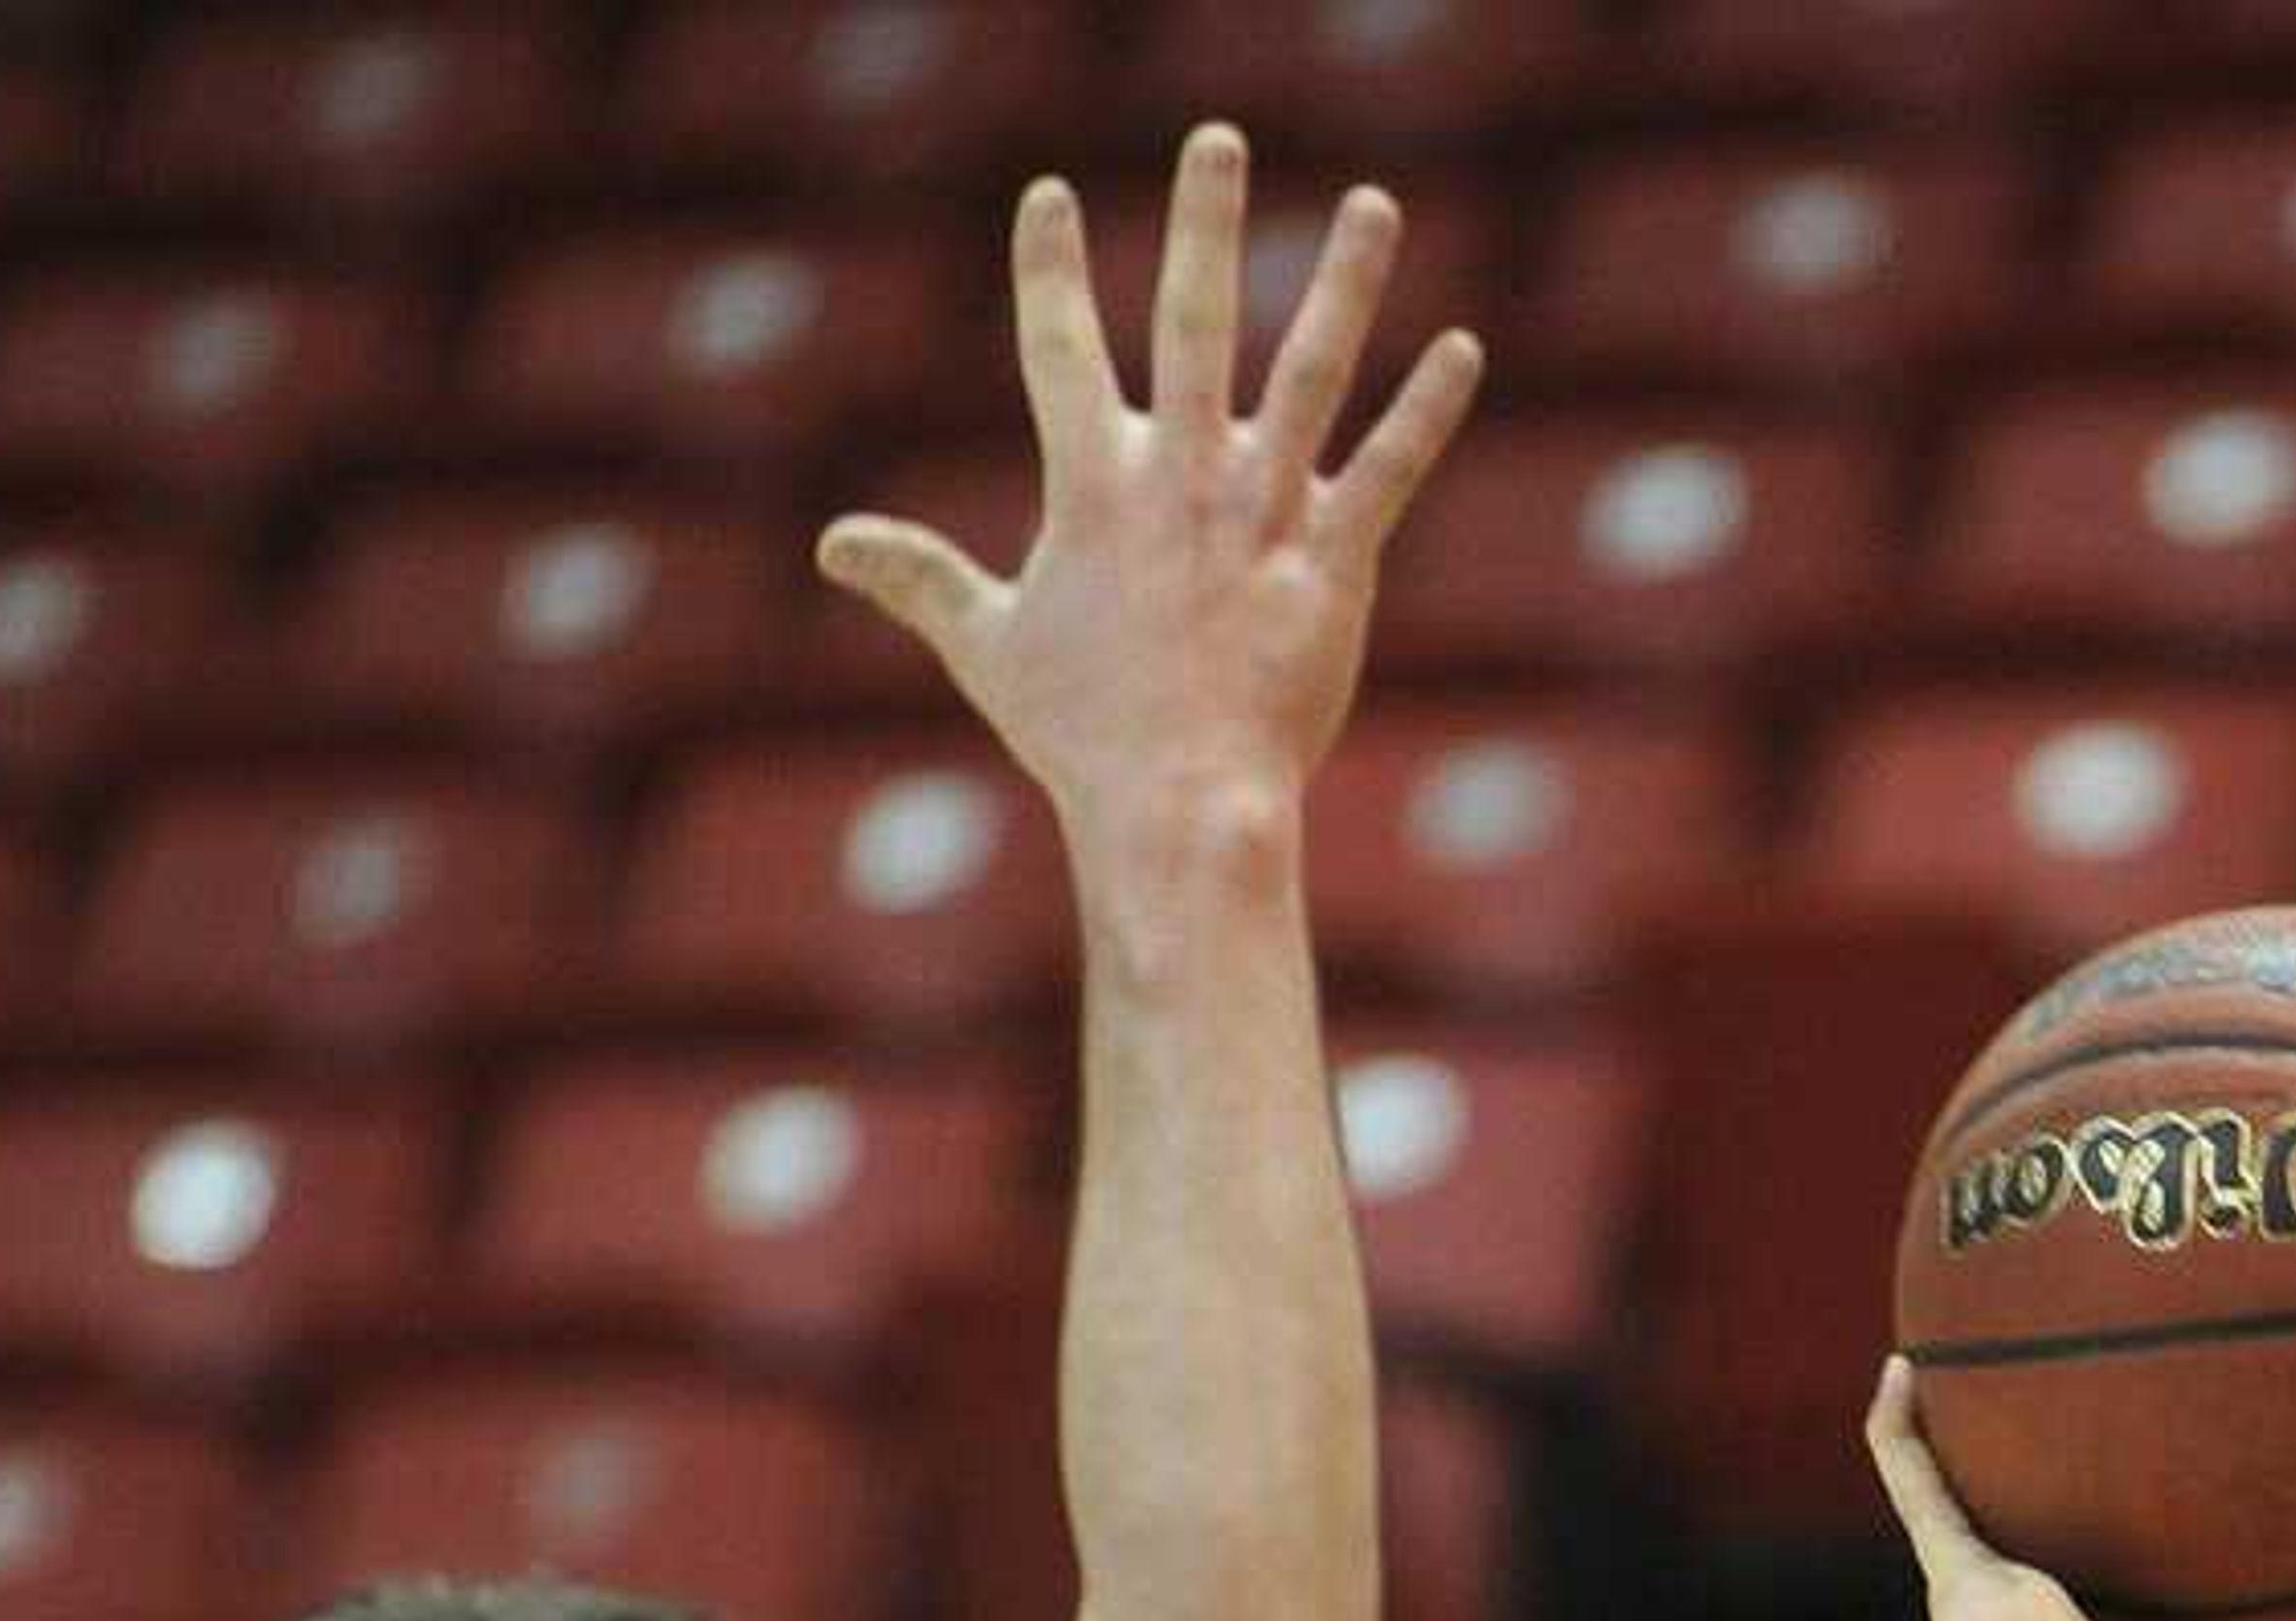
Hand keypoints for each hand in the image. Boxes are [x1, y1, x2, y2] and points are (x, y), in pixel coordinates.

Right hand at [813, 129, 1481, 877]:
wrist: (1178, 808)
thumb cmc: (1082, 736)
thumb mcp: (989, 646)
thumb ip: (920, 578)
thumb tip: (833, 545)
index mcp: (1091, 482)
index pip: (1058, 345)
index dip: (1049, 267)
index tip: (1049, 195)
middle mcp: (1181, 475)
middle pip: (1192, 319)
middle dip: (1202, 223)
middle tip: (1216, 139)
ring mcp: (1262, 512)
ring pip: (1311, 370)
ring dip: (1345, 282)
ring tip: (1375, 203)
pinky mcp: (1332, 562)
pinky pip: (1390, 469)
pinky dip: (1428, 410)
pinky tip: (1462, 348)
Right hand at [1863, 1361, 2295, 1620]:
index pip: (2171, 1569)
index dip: (2192, 1518)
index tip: (2232, 1448)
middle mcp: (2066, 1605)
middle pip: (2081, 1513)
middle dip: (2091, 1453)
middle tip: (2129, 1367)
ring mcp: (2002, 1582)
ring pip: (1989, 1487)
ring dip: (1984, 1424)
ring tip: (1998, 1339)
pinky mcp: (1951, 1565)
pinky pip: (1913, 1480)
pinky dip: (1897, 1429)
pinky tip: (1903, 1360)